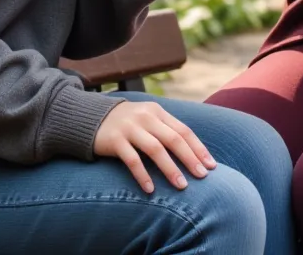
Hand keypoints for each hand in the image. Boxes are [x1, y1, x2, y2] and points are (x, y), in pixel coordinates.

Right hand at [94, 100, 216, 193]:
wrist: (91, 117)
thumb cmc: (127, 123)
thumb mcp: (148, 120)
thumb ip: (166, 130)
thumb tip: (193, 153)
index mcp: (158, 112)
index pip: (183, 130)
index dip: (198, 148)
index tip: (211, 166)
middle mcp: (146, 117)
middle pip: (173, 139)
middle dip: (190, 159)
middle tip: (202, 177)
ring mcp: (130, 127)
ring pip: (155, 149)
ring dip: (170, 168)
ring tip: (181, 186)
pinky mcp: (115, 140)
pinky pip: (132, 159)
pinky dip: (143, 174)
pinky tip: (150, 189)